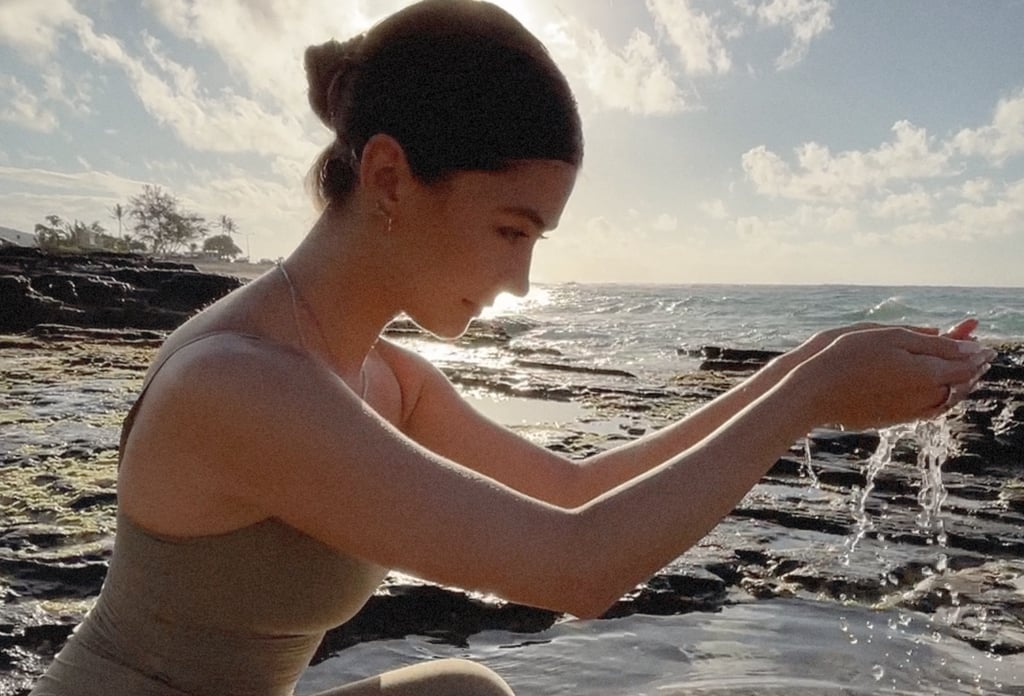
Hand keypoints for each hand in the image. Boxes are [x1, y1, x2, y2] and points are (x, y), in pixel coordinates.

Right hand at [797, 327, 994, 429]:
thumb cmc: (849, 355)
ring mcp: (910, 411)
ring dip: (959, 386)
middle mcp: (925, 397)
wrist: (816, 391)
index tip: (985, 346)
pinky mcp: (895, 419)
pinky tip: (935, 392)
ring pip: (947, 400)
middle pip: (961, 384)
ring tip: (963, 375)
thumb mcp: (890, 337)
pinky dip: (941, 398)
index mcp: (928, 373)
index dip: (978, 353)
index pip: (967, 364)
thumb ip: (933, 342)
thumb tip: (969, 348)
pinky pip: (929, 410)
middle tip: (980, 359)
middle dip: (972, 370)